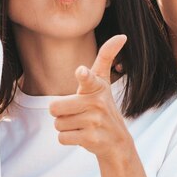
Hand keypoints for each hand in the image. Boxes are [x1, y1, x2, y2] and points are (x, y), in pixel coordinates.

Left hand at [49, 35, 133, 160]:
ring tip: (82, 124)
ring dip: (66, 126)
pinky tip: (82, 135)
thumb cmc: (103, 105)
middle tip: (76, 113)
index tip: (82, 71)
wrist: (117, 141)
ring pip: (58, 124)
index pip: (88, 78)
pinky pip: (62, 138)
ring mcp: (95, 121)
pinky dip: (68, 138)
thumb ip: (106, 57)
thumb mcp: (103, 82)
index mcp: (97, 87)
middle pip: (54, 107)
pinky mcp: (91, 138)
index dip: (84, 75)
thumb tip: (122, 35)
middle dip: (60, 113)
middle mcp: (97, 103)